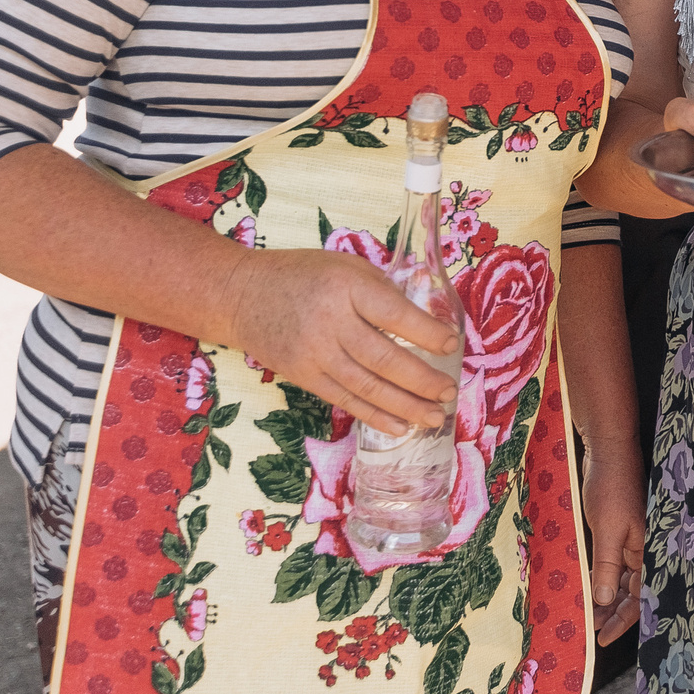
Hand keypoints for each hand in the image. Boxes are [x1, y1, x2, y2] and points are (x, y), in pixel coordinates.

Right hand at [219, 249, 461, 434]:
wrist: (241, 295)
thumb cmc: (304, 274)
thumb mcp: (347, 267)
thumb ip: (382, 292)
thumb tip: (425, 321)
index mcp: (347, 288)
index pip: (394, 314)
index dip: (426, 332)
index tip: (452, 343)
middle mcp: (330, 323)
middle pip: (383, 358)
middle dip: (422, 379)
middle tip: (450, 391)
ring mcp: (314, 354)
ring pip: (367, 387)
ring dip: (406, 406)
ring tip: (436, 417)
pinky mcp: (304, 377)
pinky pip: (345, 400)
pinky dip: (375, 416)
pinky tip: (402, 426)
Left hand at [583, 441, 647, 643]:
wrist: (608, 451)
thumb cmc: (611, 486)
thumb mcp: (607, 529)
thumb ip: (608, 565)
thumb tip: (605, 599)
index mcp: (648, 549)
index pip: (639, 595)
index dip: (623, 619)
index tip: (602, 639)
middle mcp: (643, 548)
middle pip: (632, 591)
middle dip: (613, 613)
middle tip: (591, 631)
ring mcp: (631, 540)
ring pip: (622, 579)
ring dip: (606, 597)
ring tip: (588, 614)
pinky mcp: (619, 532)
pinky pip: (614, 564)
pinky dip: (603, 578)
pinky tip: (590, 588)